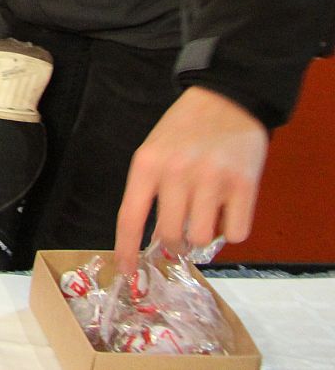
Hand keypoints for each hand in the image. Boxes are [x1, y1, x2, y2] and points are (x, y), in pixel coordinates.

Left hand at [113, 86, 267, 274]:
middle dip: (175, 244)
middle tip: (182, 234)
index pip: (130, 218)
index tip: (125, 272)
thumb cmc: (184, 129)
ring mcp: (212, 179)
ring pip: (202, 237)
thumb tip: (154, 240)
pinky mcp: (244, 184)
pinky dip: (232, 231)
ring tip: (206, 217)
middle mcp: (177, 173)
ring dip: (204, 237)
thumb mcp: (155, 152)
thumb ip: (151, 190)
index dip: (126, 250)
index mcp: (147, 164)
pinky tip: (228, 210)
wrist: (226, 98)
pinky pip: (236, 233)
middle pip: (170, 235)